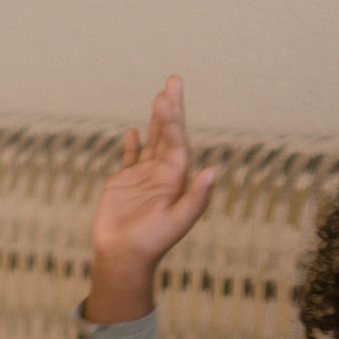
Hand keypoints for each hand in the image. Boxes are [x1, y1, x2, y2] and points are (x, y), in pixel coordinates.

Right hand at [89, 76, 219, 321]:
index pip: (178, 144)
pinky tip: (134, 130)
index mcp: (176, 181)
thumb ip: (197, 197)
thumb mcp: (178, 222)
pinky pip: (131, 158)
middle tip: (174, 80)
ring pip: (152, 142)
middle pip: (169, 136)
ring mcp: (144, 178)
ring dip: (157, 120)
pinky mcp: (125, 183)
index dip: (174, 121)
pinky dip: (133, 145)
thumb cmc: (151, 243)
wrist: (124, 258)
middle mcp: (163, 175)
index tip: (167, 99)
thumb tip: (214, 171)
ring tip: (160, 96)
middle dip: (171, 109)